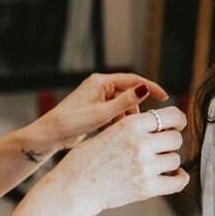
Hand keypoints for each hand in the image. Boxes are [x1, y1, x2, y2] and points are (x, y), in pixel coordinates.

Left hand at [37, 73, 168, 150]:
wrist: (49, 135)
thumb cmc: (71, 123)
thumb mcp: (102, 114)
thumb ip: (125, 102)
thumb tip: (146, 89)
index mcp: (101, 81)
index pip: (134, 80)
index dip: (151, 88)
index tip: (165, 98)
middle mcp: (100, 86)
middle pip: (129, 93)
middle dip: (136, 108)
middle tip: (143, 123)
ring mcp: (97, 97)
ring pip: (123, 104)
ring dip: (126, 117)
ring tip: (120, 130)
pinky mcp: (95, 108)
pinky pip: (115, 111)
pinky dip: (118, 121)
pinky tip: (112, 132)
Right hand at [45, 107, 188, 215]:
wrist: (72, 188)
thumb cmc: (85, 160)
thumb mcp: (109, 131)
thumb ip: (134, 127)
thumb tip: (158, 123)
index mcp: (131, 125)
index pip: (172, 115)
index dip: (178, 120)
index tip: (177, 125)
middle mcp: (141, 143)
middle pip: (176, 138)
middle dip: (170, 141)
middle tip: (162, 147)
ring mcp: (145, 167)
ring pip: (176, 159)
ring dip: (169, 160)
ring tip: (157, 163)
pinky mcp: (146, 188)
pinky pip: (178, 182)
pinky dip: (179, 178)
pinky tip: (174, 175)